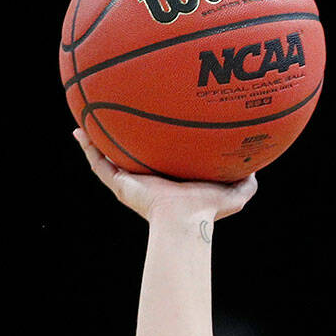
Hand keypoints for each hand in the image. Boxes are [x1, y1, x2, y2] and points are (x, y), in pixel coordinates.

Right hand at [73, 128, 257, 223]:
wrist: (185, 219)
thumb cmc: (208, 210)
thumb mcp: (235, 193)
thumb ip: (247, 182)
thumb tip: (256, 167)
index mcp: (171, 179)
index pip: (161, 158)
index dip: (157, 143)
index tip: (154, 125)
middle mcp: (149, 180)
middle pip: (133, 155)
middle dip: (125, 138)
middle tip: (119, 116)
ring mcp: (132, 182)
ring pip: (109, 157)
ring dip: (98, 139)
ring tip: (87, 118)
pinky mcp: (120, 185)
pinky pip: (99, 164)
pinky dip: (88, 148)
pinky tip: (78, 131)